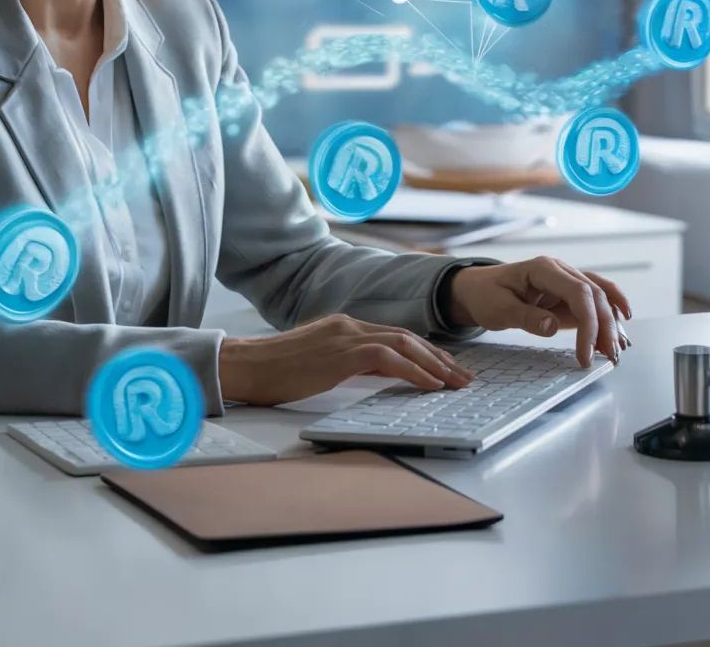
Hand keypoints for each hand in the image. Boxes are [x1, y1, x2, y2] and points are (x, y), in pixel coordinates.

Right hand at [217, 314, 473, 405]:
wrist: (246, 367)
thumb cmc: (274, 371)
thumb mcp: (317, 363)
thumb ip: (346, 361)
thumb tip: (375, 373)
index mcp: (343, 326)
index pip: (395, 334)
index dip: (425, 350)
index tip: (446, 367)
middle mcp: (349, 325)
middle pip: (407, 336)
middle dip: (440, 357)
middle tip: (463, 376)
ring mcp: (346, 336)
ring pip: (405, 344)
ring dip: (436, 364)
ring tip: (456, 383)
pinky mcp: (342, 353)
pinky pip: (390, 359)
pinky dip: (415, 371)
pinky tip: (431, 385)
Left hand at [446, 257, 631, 367]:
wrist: (476, 289)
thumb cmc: (485, 295)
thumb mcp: (498, 308)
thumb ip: (526, 317)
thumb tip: (552, 326)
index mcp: (543, 269)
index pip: (579, 293)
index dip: (588, 324)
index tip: (585, 355)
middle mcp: (560, 271)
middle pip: (595, 295)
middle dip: (605, 328)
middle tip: (608, 359)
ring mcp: (566, 281)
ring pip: (600, 297)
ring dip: (612, 323)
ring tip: (617, 351)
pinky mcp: (567, 294)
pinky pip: (595, 300)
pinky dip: (610, 312)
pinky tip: (623, 326)